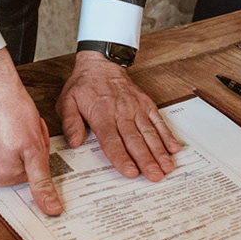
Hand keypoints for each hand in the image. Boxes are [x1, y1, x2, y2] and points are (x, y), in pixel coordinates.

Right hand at [0, 51, 61, 214]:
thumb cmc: (13, 110)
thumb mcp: (36, 149)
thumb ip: (42, 183)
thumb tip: (51, 209)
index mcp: (0, 176)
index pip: (29, 174)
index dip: (35, 153)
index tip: (32, 139)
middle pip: (14, 166)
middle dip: (23, 150)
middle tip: (24, 130)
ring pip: (1, 155)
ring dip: (10, 142)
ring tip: (11, 123)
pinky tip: (0, 121)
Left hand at [57, 51, 180, 182]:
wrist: (100, 63)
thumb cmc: (84, 85)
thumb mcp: (67, 101)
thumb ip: (70, 123)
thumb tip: (74, 143)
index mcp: (101, 114)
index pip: (112, 140)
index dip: (122, 157)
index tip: (130, 171)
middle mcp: (121, 112)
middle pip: (135, 140)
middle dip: (146, 160)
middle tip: (155, 176)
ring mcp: (136, 108)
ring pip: (149, 132)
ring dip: (159, 151)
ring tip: (167, 167)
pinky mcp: (146, 104)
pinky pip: (158, 120)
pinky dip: (167, 134)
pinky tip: (174, 148)